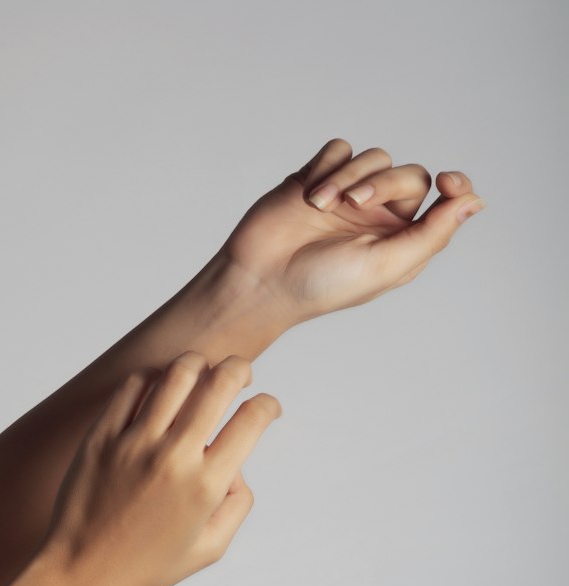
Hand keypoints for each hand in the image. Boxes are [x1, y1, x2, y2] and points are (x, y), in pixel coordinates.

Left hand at [38, 351, 280, 585]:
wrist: (81, 573)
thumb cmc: (146, 566)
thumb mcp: (210, 548)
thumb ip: (238, 505)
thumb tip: (236, 465)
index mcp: (206, 487)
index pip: (251, 419)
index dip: (268, 405)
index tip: (266, 408)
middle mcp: (173, 458)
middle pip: (220, 382)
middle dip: (239, 369)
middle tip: (240, 375)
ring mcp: (134, 443)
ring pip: (177, 372)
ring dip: (198, 364)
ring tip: (200, 374)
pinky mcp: (101, 436)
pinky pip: (133, 385)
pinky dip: (154, 377)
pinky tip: (159, 389)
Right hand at [216, 138, 484, 327]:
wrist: (260, 279)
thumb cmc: (321, 285)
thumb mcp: (386, 267)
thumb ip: (432, 235)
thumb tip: (475, 202)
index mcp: (402, 242)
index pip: (445, 201)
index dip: (455, 186)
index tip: (448, 181)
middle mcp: (379, 217)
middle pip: (408, 174)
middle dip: (382, 182)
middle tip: (352, 205)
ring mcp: (348, 195)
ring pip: (373, 156)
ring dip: (348, 176)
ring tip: (321, 206)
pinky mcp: (317, 178)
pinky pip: (338, 149)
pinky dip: (327, 166)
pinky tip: (308, 195)